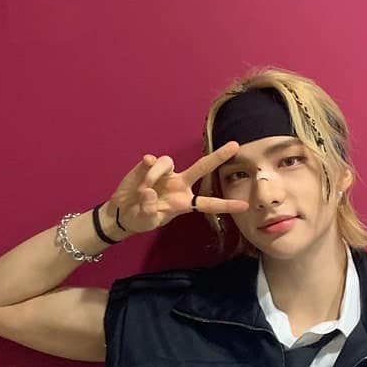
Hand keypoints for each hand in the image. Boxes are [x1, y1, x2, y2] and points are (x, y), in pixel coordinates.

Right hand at [105, 141, 250, 235]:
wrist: (122, 211)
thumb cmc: (140, 218)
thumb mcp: (146, 221)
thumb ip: (149, 209)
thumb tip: (149, 191)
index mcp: (184, 202)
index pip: (208, 203)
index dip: (226, 205)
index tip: (244, 206)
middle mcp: (179, 184)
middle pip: (202, 168)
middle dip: (218, 156)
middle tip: (235, 145)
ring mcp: (166, 174)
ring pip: (168, 162)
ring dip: (154, 175)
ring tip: (142, 191)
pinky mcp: (150, 166)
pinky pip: (153, 161)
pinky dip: (148, 167)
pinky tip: (143, 169)